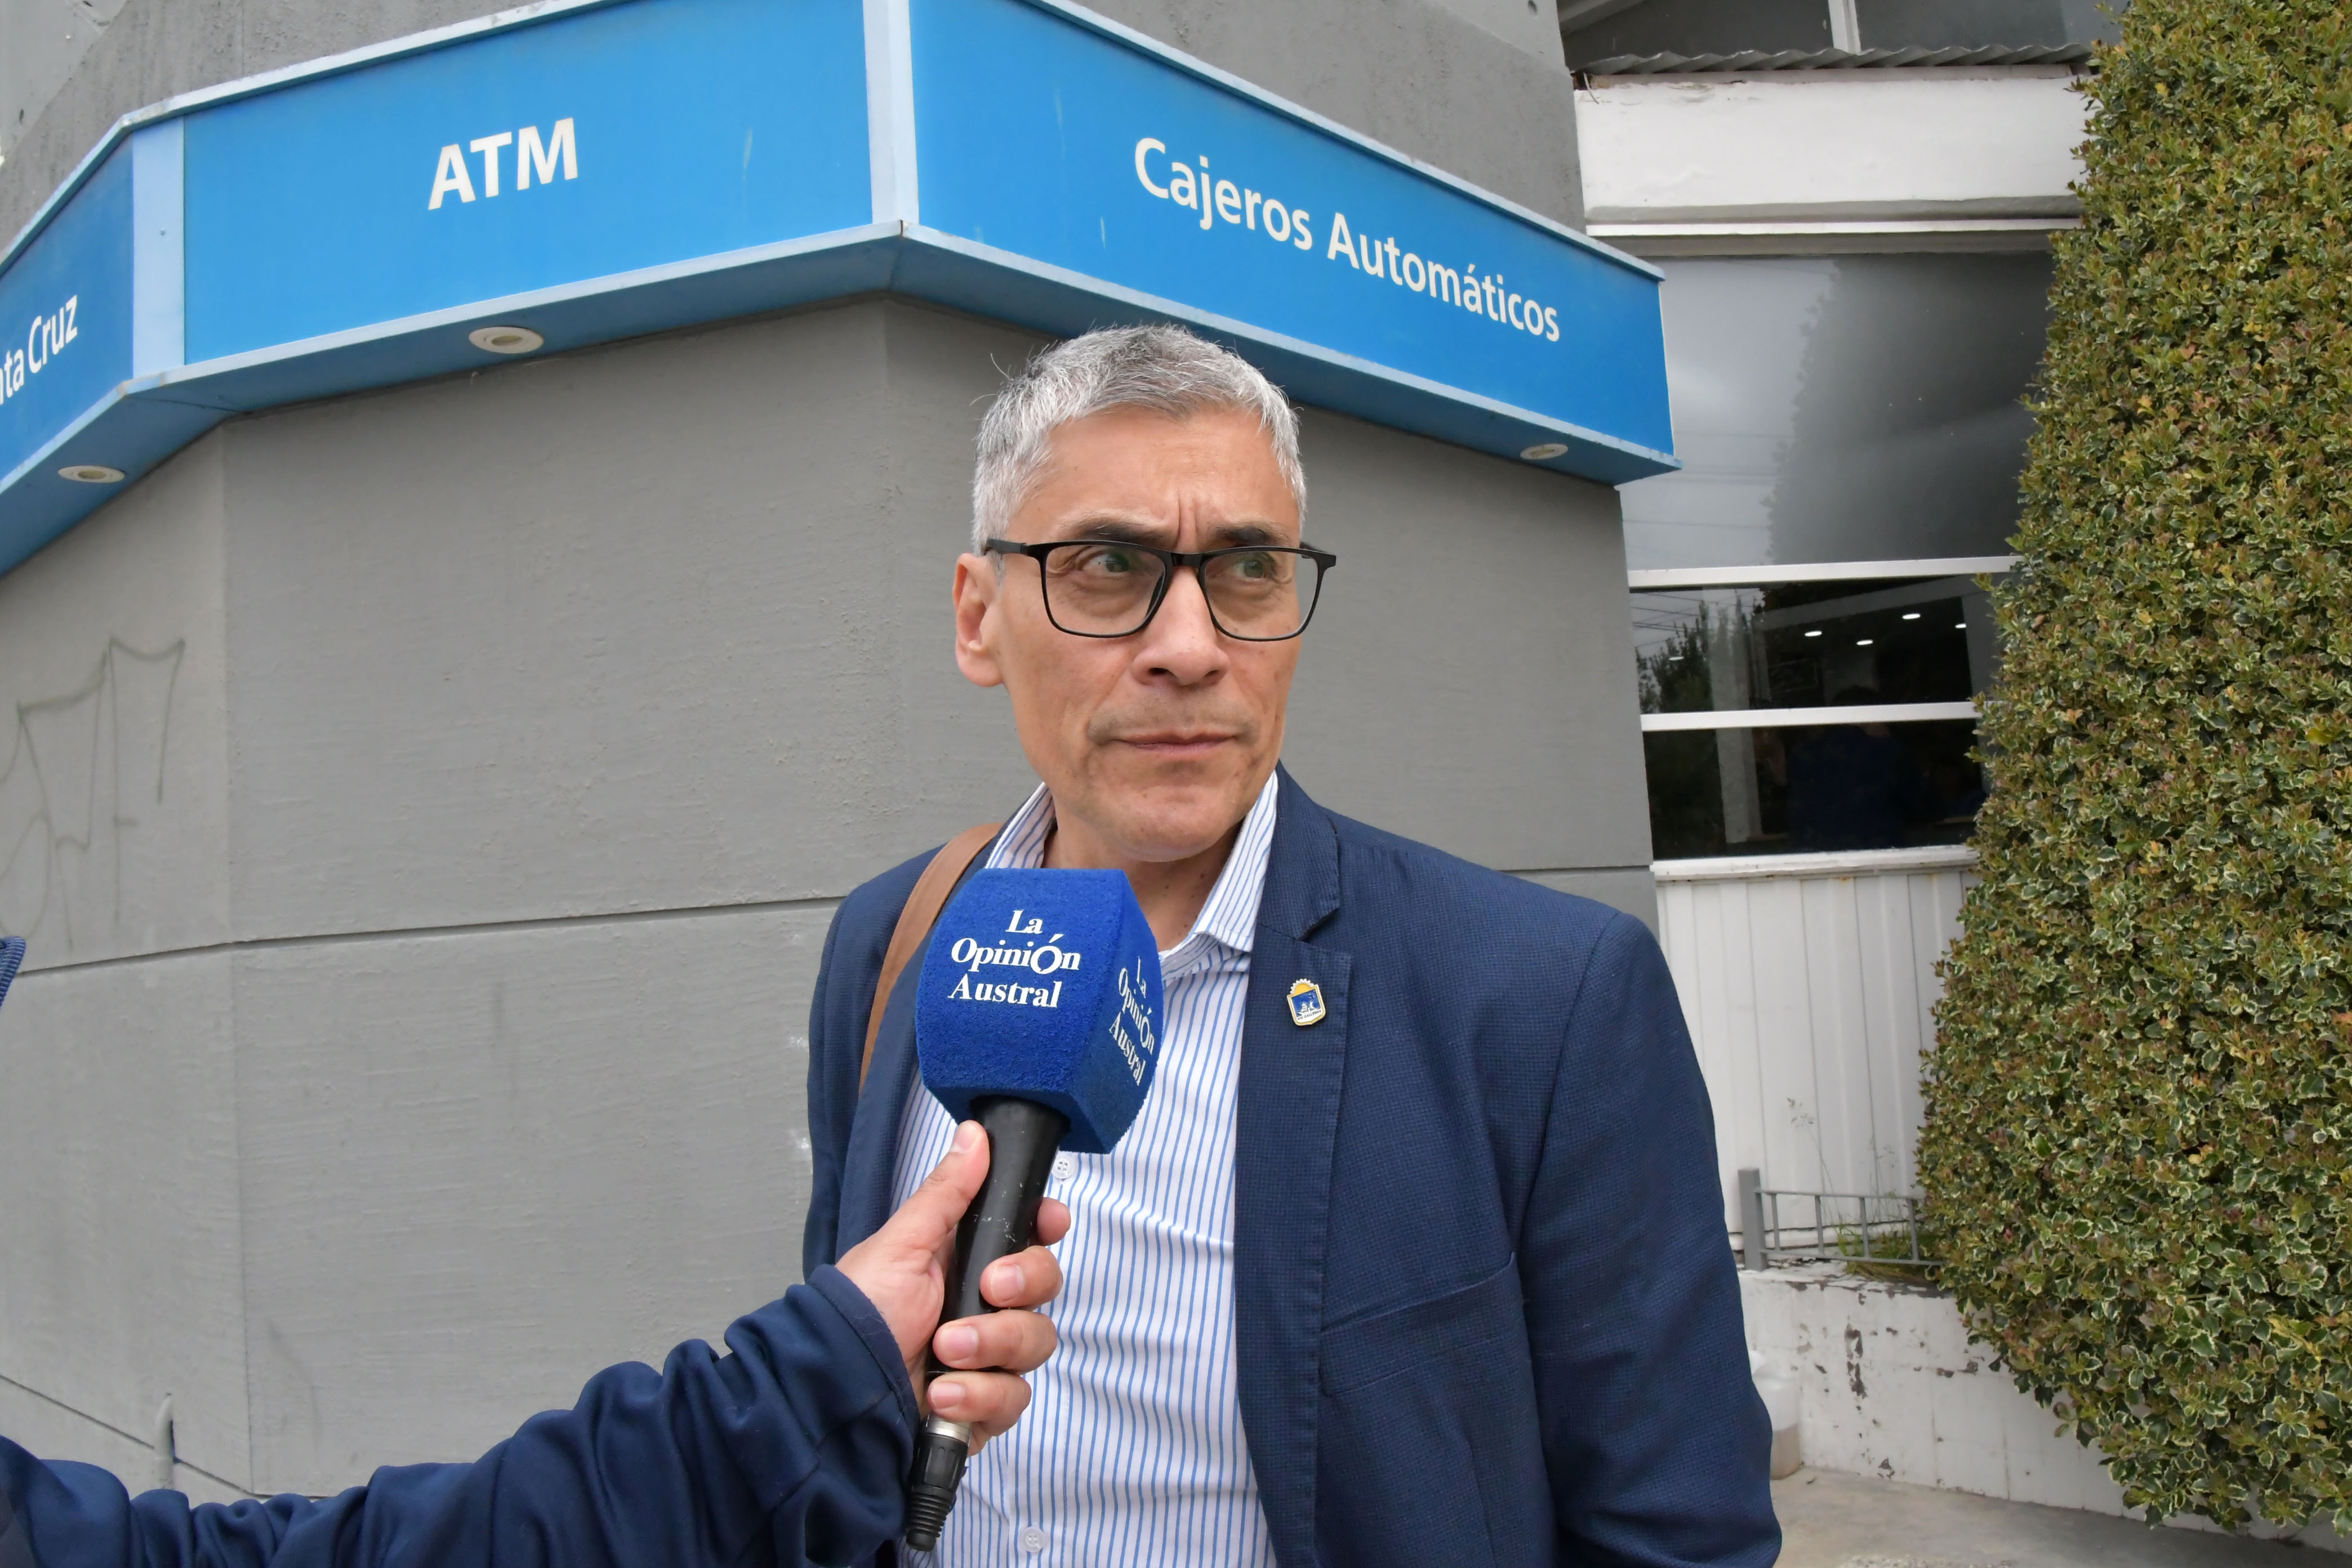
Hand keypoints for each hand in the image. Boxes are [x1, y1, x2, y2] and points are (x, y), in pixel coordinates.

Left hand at [836, 1120, 1070, 1450]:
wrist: (833, 1390)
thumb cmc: (860, 1311)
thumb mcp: (901, 1245)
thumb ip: (946, 1193)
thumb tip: (974, 1135)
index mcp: (966, 1260)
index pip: (1031, 1237)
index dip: (1047, 1226)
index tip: (1049, 1221)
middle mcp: (985, 1306)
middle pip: (1046, 1286)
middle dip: (1022, 1286)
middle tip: (988, 1289)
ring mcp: (989, 1357)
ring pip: (1036, 1343)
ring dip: (991, 1346)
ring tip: (944, 1351)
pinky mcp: (985, 1406)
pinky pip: (1013, 1399)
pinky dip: (979, 1396)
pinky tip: (941, 1393)